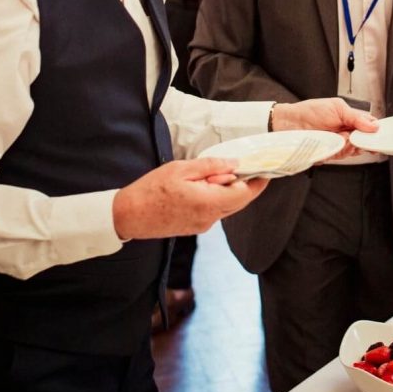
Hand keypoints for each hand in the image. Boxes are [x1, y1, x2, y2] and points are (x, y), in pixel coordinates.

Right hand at [112, 158, 269, 239]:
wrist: (127, 216)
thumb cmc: (151, 190)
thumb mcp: (181, 169)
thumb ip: (211, 166)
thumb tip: (235, 164)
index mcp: (209, 203)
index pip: (245, 194)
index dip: (258, 182)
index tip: (265, 169)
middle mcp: (210, 219)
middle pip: (239, 201)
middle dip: (244, 184)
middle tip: (240, 166)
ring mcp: (202, 225)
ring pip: (226, 206)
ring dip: (227, 191)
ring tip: (210, 175)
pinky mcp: (195, 227)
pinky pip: (214, 211)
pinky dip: (215, 198)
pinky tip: (201, 187)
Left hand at [274, 98, 377, 161]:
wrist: (290, 122)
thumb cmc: (311, 111)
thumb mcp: (337, 108)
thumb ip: (357, 117)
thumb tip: (374, 125)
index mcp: (351, 120)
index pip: (369, 128)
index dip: (376, 133)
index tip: (379, 135)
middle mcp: (347, 133)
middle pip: (364, 142)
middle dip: (365, 141)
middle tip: (361, 137)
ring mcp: (339, 144)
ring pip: (354, 150)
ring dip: (351, 146)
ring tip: (343, 137)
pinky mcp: (330, 154)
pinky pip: (341, 156)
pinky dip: (341, 151)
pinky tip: (337, 144)